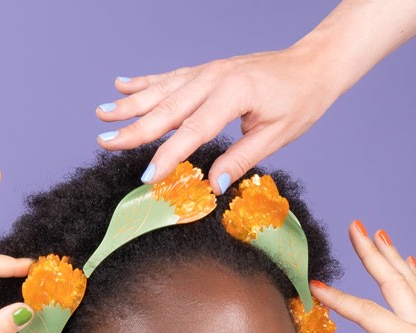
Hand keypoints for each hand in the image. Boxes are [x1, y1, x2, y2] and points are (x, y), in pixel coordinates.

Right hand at [95, 38, 339, 192]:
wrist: (313, 65)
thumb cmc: (300, 101)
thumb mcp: (276, 136)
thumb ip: (241, 159)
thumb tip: (212, 184)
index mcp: (234, 94)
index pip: (193, 130)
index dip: (168, 155)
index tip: (147, 176)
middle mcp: (215, 78)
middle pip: (168, 108)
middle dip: (134, 128)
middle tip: (106, 143)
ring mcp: (208, 71)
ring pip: (162, 90)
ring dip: (130, 104)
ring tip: (103, 114)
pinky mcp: (206, 71)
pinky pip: (170, 77)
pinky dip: (145, 82)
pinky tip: (122, 85)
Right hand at [308, 222, 415, 332]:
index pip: (367, 313)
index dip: (338, 300)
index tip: (314, 285)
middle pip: (393, 282)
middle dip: (372, 253)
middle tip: (355, 227)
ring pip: (408, 283)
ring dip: (391, 257)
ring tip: (378, 234)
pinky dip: (411, 275)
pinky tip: (408, 262)